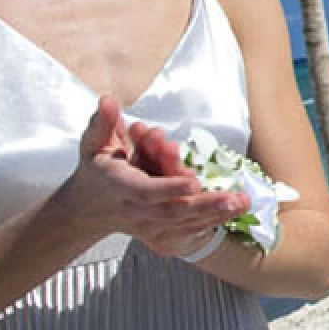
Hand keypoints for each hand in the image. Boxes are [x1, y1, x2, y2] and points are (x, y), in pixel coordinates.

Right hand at [59, 99, 245, 258]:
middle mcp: (135, 209)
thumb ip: (102, 123)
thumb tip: (107, 100)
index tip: (194, 181)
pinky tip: (235, 211)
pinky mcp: (158, 229)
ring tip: (242, 202)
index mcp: (120, 187)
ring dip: (215, 213)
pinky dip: (213, 220)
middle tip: (231, 198)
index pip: (146, 190)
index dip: (170, 186)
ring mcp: (148, 223)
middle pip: (171, 210)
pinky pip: (188, 227)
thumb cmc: (95, 172)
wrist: (87, 209)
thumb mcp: (92, 145)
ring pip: (184, 222)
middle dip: (203, 205)